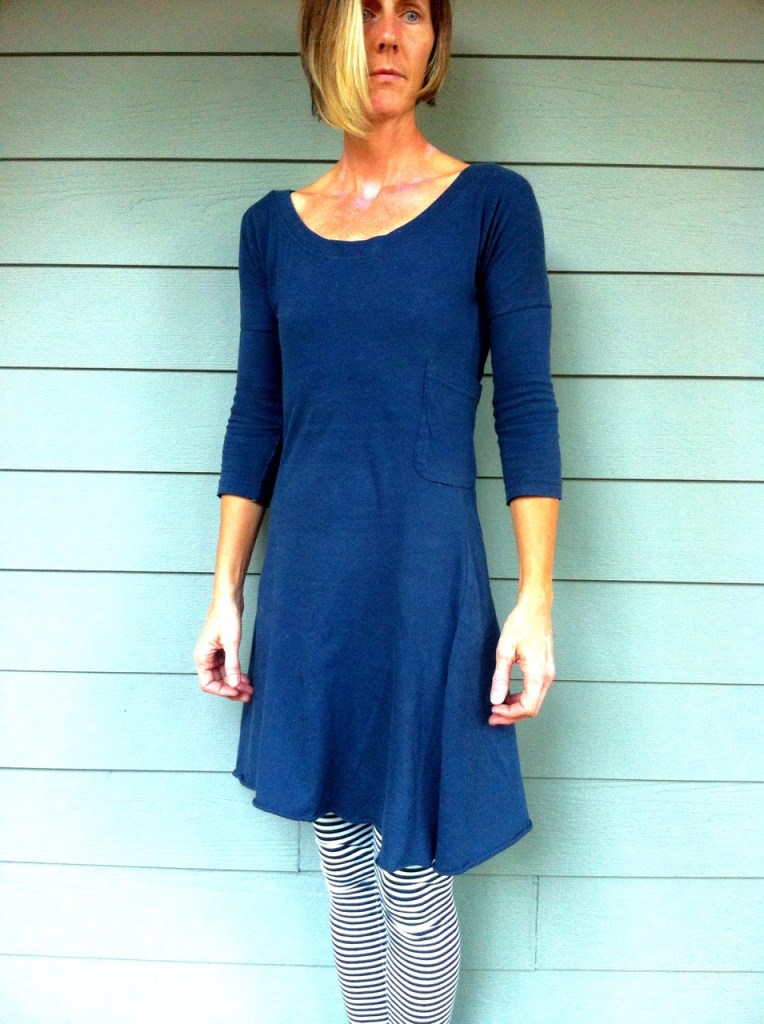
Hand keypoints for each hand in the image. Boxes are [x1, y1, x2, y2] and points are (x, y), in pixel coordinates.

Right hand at [193, 597, 253, 702]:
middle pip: (217, 682)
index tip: (237, 691)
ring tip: (250, 690)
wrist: (229, 600)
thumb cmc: (226, 616)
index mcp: (202, 657)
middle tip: (248, 695)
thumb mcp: (231, 642)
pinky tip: (246, 678)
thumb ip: (232, 664)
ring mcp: (214, 654)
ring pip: (223, 676)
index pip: (208, 684)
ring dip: (235, 684)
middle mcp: (206, 657)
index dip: (222, 691)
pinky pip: (228, 668)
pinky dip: (236, 674)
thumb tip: (233, 684)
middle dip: (231, 690)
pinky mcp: (222, 650)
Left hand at [488, 595, 554, 724]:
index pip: (527, 707)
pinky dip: (522, 697)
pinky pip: (535, 690)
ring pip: (534, 700)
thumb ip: (501, 678)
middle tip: (493, 717)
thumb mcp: (504, 651)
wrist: (535, 608)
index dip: (510, 714)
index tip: (493, 711)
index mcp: (537, 674)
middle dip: (512, 715)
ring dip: (516, 707)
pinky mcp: (545, 668)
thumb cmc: (521, 624)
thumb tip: (496, 699)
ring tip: (497, 707)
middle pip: (532, 708)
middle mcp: (546, 676)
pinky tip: (508, 695)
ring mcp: (547, 673)